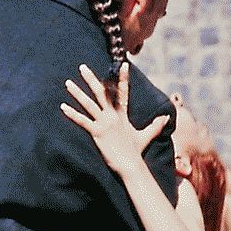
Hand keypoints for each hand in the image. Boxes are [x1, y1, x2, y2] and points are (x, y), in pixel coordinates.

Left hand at [61, 63, 169, 178]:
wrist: (131, 166)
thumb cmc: (136, 153)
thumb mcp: (146, 136)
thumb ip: (155, 125)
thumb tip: (167, 117)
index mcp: (122, 115)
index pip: (123, 92)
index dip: (123, 78)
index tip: (123, 64)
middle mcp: (113, 116)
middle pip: (101, 93)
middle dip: (91, 79)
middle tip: (82, 67)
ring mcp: (105, 124)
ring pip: (89, 104)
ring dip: (77, 93)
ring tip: (68, 83)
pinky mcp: (97, 133)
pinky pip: (83, 121)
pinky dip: (72, 114)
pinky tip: (63, 107)